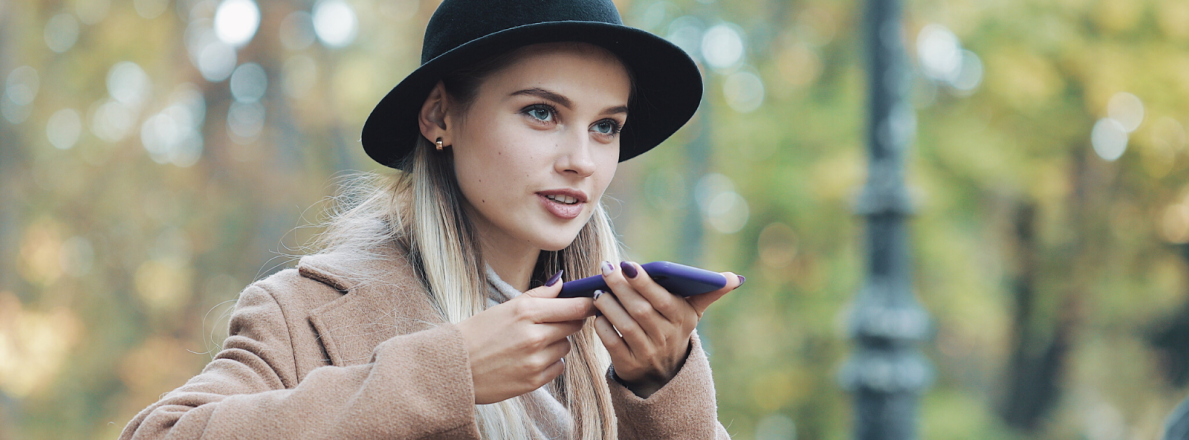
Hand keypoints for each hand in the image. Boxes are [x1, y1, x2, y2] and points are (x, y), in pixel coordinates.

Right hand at [455, 274, 595, 403]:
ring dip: (558, 342)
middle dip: (570, 321)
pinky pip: (558, 366)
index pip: (575, 306)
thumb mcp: (505, 307)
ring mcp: (535, 360)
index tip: (590, 302)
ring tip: (533, 342)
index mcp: (525, 312)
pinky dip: (550, 362)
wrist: (453, 368)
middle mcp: (533, 336)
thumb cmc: (477, 333)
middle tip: (555, 321)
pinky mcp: (533, 381)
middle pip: (574, 325)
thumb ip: (538, 295)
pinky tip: (530, 359)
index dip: (587, 303)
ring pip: (566, 346)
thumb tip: (562, 281)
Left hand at [592, 261, 742, 397]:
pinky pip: (612, 343)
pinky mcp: (629, 365)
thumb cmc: (674, 329)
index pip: (662, 299)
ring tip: (598, 290)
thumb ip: (709, 292)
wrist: (665, 373)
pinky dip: (603, 327)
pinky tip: (597, 314)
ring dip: (609, 306)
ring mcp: (647, 353)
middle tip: (606, 268)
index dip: (644, 283)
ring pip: (624, 325)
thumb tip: (735, 278)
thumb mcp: (693, 312)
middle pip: (640, 310)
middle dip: (621, 287)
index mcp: (682, 319)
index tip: (627, 264)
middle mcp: (666, 337)